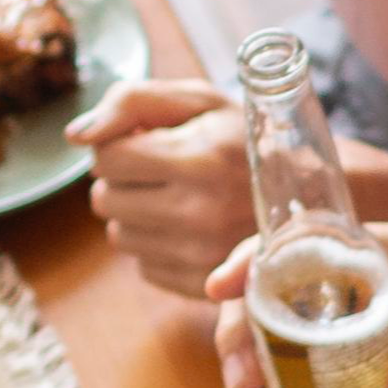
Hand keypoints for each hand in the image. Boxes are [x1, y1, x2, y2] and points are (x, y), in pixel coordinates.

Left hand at [76, 79, 254, 293]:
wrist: (311, 196)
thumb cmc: (247, 139)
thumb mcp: (200, 100)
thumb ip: (132, 101)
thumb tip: (76, 136)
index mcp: (198, 158)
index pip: (105, 156)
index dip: (120, 145)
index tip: (150, 142)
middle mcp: (199, 212)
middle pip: (102, 198)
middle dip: (123, 180)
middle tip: (165, 170)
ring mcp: (201, 255)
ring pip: (117, 234)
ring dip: (135, 213)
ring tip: (180, 197)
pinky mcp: (200, 287)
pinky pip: (142, 266)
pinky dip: (157, 245)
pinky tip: (191, 227)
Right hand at [199, 219, 387, 387]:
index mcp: (379, 256)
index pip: (301, 241)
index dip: (252, 261)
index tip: (221, 290)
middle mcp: (339, 282)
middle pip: (260, 301)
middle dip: (239, 352)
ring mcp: (319, 322)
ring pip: (256, 350)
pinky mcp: (313, 362)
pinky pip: (272, 386)